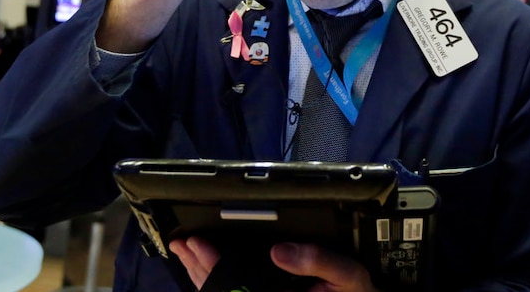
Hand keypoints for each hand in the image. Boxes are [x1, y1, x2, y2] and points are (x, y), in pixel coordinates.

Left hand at [169, 237, 382, 291]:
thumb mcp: (348, 276)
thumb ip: (317, 261)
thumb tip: (279, 250)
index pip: (236, 285)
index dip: (211, 265)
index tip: (195, 243)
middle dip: (198, 269)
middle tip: (182, 244)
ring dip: (203, 279)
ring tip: (187, 256)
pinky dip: (218, 286)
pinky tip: (209, 274)